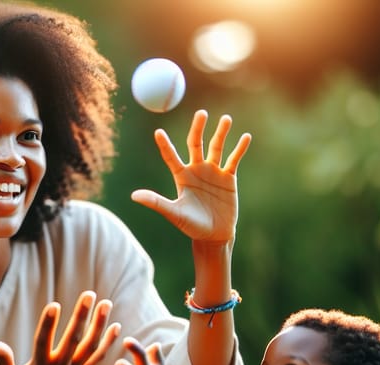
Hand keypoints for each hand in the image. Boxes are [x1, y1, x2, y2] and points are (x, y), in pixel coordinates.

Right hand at [0, 291, 119, 364]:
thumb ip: (4, 363)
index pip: (43, 342)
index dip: (48, 324)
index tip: (54, 305)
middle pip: (73, 338)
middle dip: (81, 316)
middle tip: (89, 294)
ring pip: (90, 345)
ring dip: (99, 324)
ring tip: (107, 303)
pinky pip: (97, 356)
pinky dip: (108, 342)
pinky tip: (116, 326)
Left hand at [131, 111, 250, 244]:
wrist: (213, 235)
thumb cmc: (191, 226)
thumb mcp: (173, 213)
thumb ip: (156, 202)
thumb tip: (134, 196)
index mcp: (181, 177)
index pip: (171, 157)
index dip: (164, 145)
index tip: (157, 132)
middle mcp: (196, 170)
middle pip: (196, 143)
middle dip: (198, 128)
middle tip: (201, 113)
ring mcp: (213, 172)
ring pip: (216, 147)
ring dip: (221, 133)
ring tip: (226, 119)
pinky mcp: (228, 178)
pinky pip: (234, 159)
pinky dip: (240, 149)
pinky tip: (245, 137)